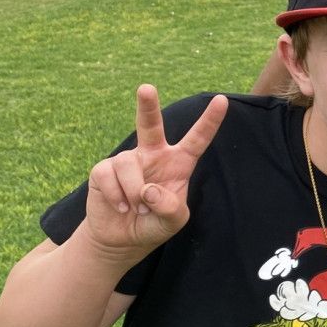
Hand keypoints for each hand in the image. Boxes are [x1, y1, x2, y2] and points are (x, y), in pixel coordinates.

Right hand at [86, 86, 226, 258]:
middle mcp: (153, 155)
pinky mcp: (104, 170)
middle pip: (151, 125)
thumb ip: (170, 207)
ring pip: (128, 162)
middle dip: (147, 106)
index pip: (197, 139)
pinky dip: (116, 195)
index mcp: (179, 162)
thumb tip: (148, 190)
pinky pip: (109, 176)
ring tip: (136, 208)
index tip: (223, 100)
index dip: (210, 120)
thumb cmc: (154, 223)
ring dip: (133, 191)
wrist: (123, 239)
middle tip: (146, 88)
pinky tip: (120, 207)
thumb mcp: (173, 221)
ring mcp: (128, 160)